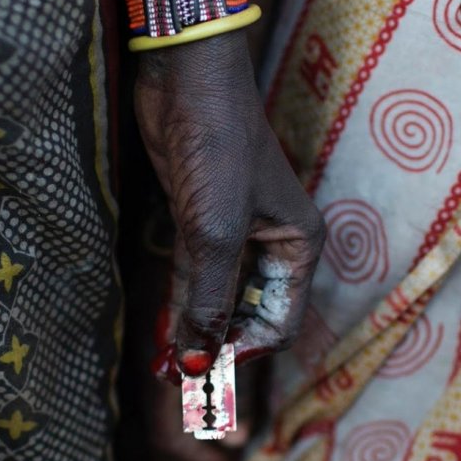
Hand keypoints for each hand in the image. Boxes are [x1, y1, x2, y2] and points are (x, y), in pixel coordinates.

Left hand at [135, 30, 325, 379]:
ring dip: (194, 328)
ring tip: (165, 367)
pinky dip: (181, 300)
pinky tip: (163, 329)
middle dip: (216, 345)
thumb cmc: (219, 149)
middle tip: (177, 378)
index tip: (205, 371)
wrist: (188, 82)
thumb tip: (199, 364)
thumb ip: (210, 300)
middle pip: (247, 312)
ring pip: (217, 295)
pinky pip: (195, 272)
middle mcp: (271, 243)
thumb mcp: (218, 232)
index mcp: (297, 246)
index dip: (244, 351)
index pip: (278, 321)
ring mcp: (233, 231)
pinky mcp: (199, 218)